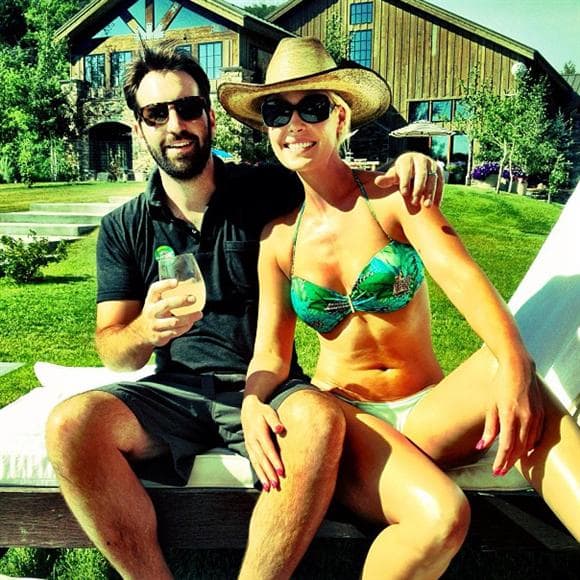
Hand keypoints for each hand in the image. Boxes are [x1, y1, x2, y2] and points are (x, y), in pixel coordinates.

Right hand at [137, 279, 201, 346]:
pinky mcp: (159, 336)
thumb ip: (167, 294)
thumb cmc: (154, 313)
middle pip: (166, 304)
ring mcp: (155, 325)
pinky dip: (185, 328)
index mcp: (151, 301)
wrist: (140, 333)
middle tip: (194, 299)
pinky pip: (175, 332)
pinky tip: (191, 323)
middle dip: (181, 301)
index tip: (177, 282)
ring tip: (199, 314)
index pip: (155, 290)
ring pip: (173, 321)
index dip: (165, 285)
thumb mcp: (155, 302)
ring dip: (188, 317)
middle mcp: (151, 312)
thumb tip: (191, 283)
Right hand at [241, 395, 285, 491]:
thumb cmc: (262, 411)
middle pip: (262, 459)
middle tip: (277, 485)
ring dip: (263, 476)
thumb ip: (275, 420)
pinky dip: (259, 474)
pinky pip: (254, 463)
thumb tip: (280, 429)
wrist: (248, 410)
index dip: (274, 461)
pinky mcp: (249, 449)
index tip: (281, 472)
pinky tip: (264, 483)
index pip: (268, 449)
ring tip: (270, 488)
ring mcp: (250, 446)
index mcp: (259, 432)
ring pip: (257, 464)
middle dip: (269, 473)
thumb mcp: (269, 412)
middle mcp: (253, 441)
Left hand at [375, 152, 443, 206]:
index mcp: (407, 159)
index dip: (405, 181)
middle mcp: (421, 159)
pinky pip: (440, 183)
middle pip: (421, 174)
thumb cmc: (400, 175)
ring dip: (430, 193)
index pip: (407, 169)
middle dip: (418, 189)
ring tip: (426, 206)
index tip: (404, 194)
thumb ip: (387, 180)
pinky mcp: (440, 172)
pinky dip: (438, 194)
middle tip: (414, 202)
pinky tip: (435, 205)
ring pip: (433, 179)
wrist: (414, 169)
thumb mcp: (393, 176)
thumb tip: (377, 182)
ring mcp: (432, 165)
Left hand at [479, 359, 544, 474]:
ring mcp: (535, 416)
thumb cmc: (500, 385)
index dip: (501, 461)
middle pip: (518, 448)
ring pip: (528, 444)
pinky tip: (522, 450)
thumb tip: (481, 446)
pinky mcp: (541, 414)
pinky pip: (536, 436)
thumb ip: (488, 428)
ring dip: (519, 455)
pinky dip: (529, 445)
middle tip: (499, 471)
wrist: (518, 368)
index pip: (506, 446)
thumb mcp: (490, 405)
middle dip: (509, 462)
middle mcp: (525, 418)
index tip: (496, 471)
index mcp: (509, 415)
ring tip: (508, 463)